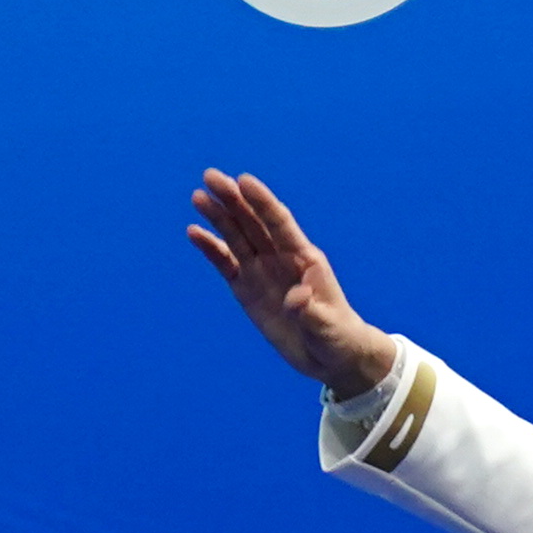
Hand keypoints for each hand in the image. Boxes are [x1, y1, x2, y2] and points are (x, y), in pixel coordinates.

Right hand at [186, 170, 394, 394]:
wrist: (331, 356)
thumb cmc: (337, 337)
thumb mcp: (327, 326)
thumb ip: (310, 311)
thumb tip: (296, 298)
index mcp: (305, 259)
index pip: (280, 224)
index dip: (262, 202)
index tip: (244, 180)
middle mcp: (281, 259)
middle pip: (254, 223)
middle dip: (234, 200)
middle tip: (211, 177)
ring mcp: (262, 272)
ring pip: (237, 237)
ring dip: (219, 217)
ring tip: (198, 197)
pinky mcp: (247, 288)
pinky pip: (226, 263)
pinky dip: (211, 248)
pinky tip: (194, 232)